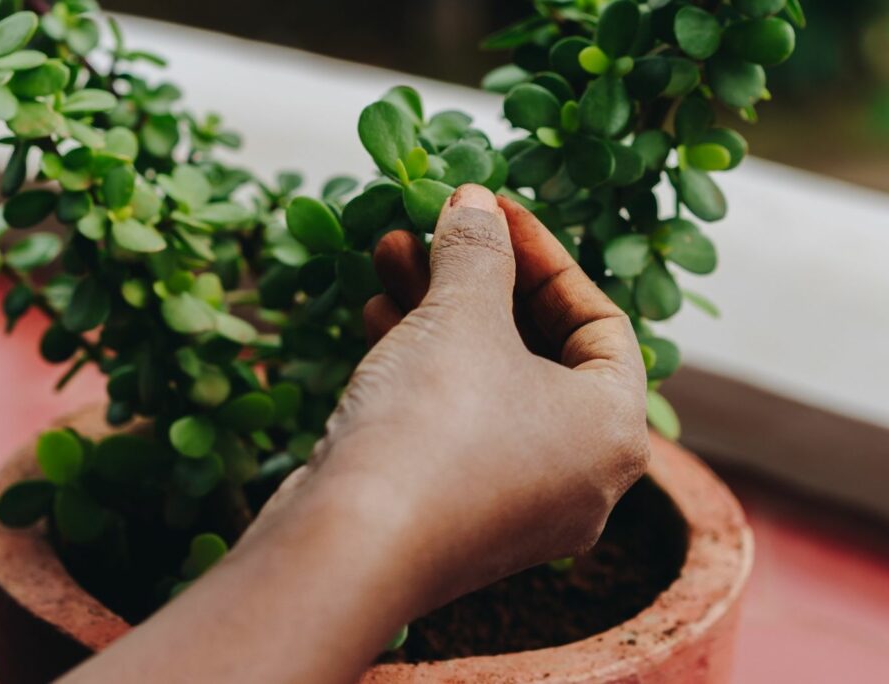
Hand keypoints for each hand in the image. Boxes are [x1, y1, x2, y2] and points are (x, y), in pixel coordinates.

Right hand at [66, 184, 650, 683]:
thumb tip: (475, 202)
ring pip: (487, 385)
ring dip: (441, 314)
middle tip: (435, 228)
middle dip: (479, 279)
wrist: (346, 548)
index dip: (544, 254)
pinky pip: (455, 422)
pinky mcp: (457, 515)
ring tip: (388, 255)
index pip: (598, 320)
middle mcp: (578, 475)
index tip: (492, 210)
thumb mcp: (461, 316)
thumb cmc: (431, 425)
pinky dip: (424, 367)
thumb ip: (477, 250)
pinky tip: (375, 316)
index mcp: (613, 431)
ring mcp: (516, 504)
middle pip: (537, 351)